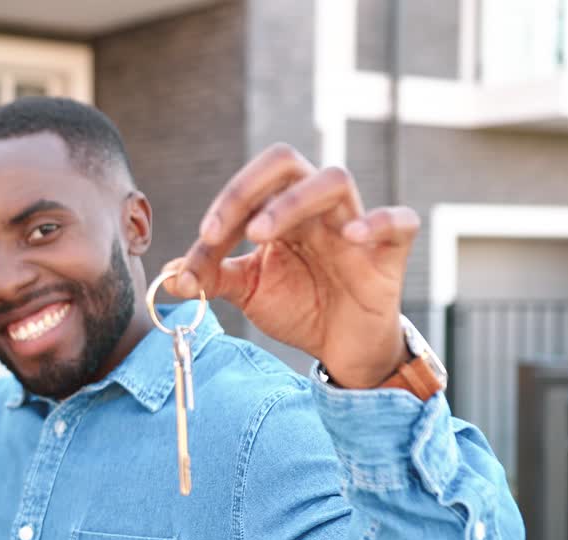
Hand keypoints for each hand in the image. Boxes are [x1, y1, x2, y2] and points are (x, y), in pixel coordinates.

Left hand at [164, 143, 419, 387]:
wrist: (342, 348)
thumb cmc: (300, 307)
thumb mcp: (248, 291)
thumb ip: (212, 278)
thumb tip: (168, 274)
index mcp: (281, 210)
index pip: (249, 187)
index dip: (220, 211)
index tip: (199, 249)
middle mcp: (316, 208)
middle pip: (287, 163)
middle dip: (247, 189)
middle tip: (222, 232)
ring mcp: (356, 224)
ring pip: (334, 180)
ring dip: (292, 202)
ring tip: (261, 236)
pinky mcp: (391, 252)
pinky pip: (399, 221)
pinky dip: (378, 222)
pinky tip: (353, 236)